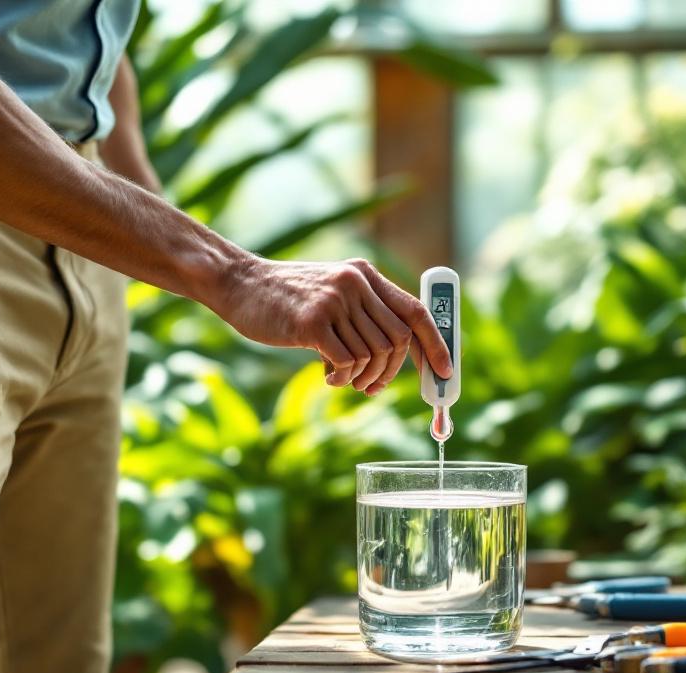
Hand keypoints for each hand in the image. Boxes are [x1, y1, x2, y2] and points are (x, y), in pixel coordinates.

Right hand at [214, 256, 452, 393]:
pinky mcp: (312, 322)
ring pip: (374, 354)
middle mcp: (354, 283)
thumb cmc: (285, 299)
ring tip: (342, 378)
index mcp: (364, 274)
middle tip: (372, 386)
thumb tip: (394, 359)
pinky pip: (347, 362)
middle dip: (390, 372)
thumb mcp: (331, 294)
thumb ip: (361, 315)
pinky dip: (343, 377)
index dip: (435, 344)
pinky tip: (327, 375)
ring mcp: (334, 301)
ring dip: (362, 377)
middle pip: (397, 340)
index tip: (445, 372)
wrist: (239, 285)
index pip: (415, 311)